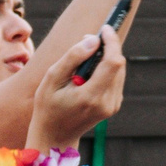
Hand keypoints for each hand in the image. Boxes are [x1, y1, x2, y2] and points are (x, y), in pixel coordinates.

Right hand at [28, 28, 126, 150]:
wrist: (54, 137)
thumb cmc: (47, 106)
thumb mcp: (51, 79)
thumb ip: (73, 57)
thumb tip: (94, 39)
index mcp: (91, 96)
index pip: (112, 62)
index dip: (111, 41)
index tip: (105, 27)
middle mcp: (107, 102)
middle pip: (118, 64)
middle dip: (107, 47)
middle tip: (89, 40)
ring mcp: (112, 106)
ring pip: (118, 70)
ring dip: (105, 58)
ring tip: (83, 60)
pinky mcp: (113, 106)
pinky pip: (115, 79)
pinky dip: (105, 70)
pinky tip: (87, 74)